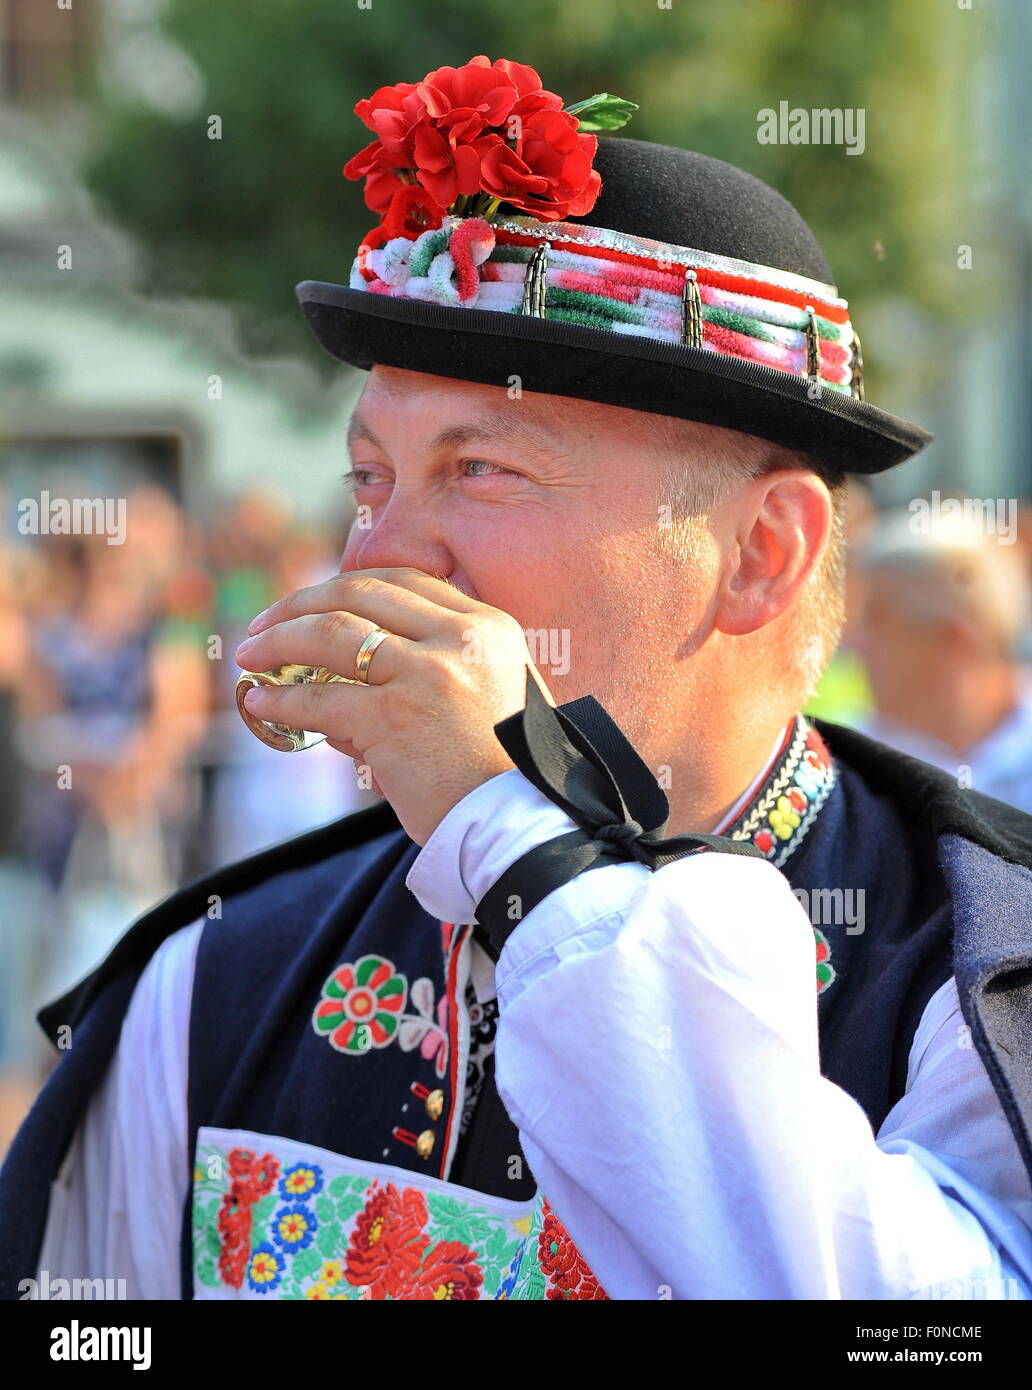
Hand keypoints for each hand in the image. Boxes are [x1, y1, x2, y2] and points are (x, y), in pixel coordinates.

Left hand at [234, 567, 554, 844]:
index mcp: (488, 626)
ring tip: (250, 656)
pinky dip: (283, 699)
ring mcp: (427, 673)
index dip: (345, 587)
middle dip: (301, 604)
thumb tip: (335, 688)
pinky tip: (263, 703)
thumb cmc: (505, 773)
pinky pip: (320, 698)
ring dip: (279, 640)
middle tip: (265, 625)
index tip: (312, 603)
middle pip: (359, 594)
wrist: (526, 825)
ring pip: (330, 633)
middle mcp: (460, 637)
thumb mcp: (486, 699)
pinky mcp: (395, 719)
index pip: (403, 583)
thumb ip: (424, 678)